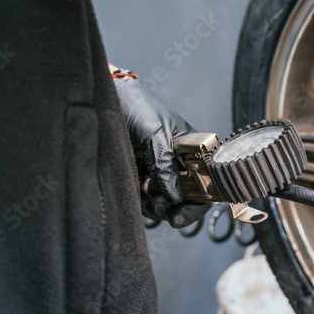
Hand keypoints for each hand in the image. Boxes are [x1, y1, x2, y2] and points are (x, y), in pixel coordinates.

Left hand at [112, 70, 211, 227]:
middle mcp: (178, 164)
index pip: (207, 182)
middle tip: (168, 214)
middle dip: (177, 208)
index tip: (185, 212)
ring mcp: (157, 172)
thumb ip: (165, 164)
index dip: (201, 201)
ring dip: (157, 208)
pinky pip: (144, 199)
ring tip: (149, 201)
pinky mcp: (138, 177)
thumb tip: (175, 197)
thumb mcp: (155, 133)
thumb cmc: (138, 107)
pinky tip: (137, 195)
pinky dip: (141, 203)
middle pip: (187, 197)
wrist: (106, 100)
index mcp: (193, 151)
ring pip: (164, 202)